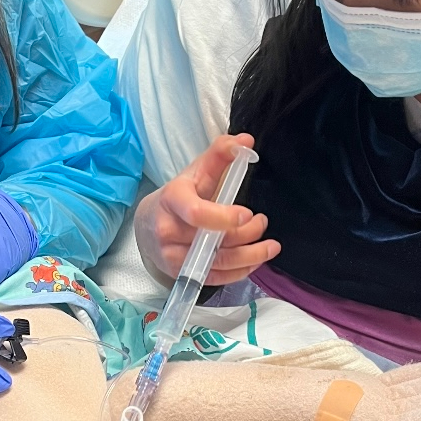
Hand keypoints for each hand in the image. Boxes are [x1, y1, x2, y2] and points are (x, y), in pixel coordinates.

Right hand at [134, 134, 279, 285]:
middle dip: (247, 233)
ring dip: (252, 255)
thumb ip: (220, 154)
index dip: (224, 217)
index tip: (248, 212)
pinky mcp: (181, 274)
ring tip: (270, 245)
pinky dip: (241, 271)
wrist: (150, 224)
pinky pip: (217, 279)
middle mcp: (169, 231)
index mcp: (173, 200)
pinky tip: (255, 259)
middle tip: (262, 221)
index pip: (197, 213)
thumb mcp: (197, 171)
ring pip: (219, 262)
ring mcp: (173, 256)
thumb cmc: (180, 195)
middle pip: (214, 240)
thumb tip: (246, 141)